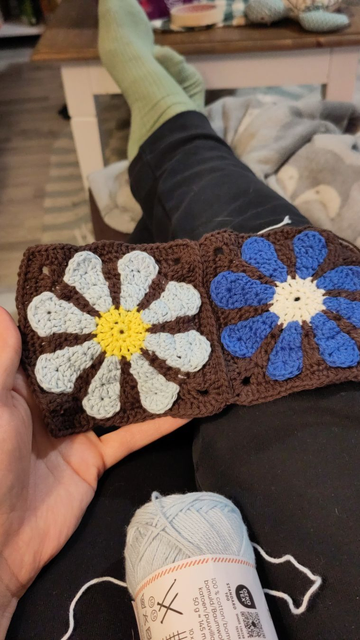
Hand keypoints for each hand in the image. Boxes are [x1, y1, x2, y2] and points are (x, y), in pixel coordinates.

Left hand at [0, 308, 187, 637]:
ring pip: (115, 395)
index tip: (107, 288)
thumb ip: (0, 362)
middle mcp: (49, 399)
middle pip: (90, 363)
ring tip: (179, 347)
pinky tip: (189, 406)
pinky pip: (130, 436)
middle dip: (119, 340)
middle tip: (156, 311)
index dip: (75, 315)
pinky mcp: (94, 458)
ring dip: (144, 376)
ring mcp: (74, 429)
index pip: (51, 340)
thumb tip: (4, 309)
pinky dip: (158, 424)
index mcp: (20, 383)